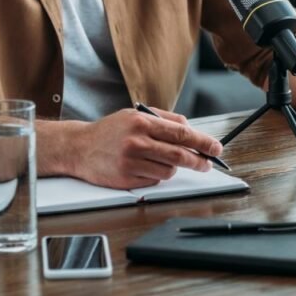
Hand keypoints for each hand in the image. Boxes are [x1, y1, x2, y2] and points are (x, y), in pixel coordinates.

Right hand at [68, 107, 223, 188]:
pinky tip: (144, 167)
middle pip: (179, 155)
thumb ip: (164, 119)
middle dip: (199, 161)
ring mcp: (131, 162)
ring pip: (168, 170)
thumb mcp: (135, 115)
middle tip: (208, 164)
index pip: (181, 133)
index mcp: (142, 122)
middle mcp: (137, 142)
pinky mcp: (126, 179)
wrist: (79, 148)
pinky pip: (154, 180)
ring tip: (160, 159)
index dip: (203, 141)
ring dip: (173, 167)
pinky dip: (156, 175)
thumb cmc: (111, 130)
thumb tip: (191, 128)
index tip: (216, 148)